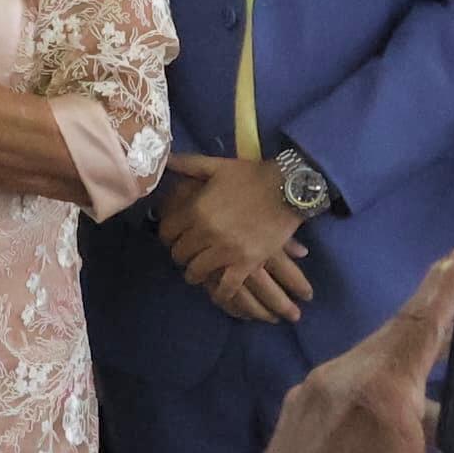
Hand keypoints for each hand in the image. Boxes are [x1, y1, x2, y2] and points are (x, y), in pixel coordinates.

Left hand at [155, 154, 310, 320]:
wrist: (288, 188)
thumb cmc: (251, 176)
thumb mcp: (216, 165)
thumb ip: (188, 164)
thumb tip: (164, 160)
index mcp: (196, 209)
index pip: (167, 232)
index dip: (168, 235)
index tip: (174, 236)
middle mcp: (206, 232)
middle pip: (179, 254)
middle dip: (181, 254)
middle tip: (188, 253)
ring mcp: (226, 250)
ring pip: (196, 272)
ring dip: (195, 273)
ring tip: (200, 271)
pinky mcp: (246, 263)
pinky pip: (226, 287)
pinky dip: (221, 292)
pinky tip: (220, 291)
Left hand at [181, 242, 453, 452]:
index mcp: (380, 391)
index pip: (423, 318)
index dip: (449, 279)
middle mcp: (341, 379)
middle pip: (399, 339)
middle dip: (441, 331)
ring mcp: (312, 397)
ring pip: (374, 367)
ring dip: (414, 375)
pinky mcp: (296, 420)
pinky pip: (350, 390)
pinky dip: (385, 395)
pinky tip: (409, 432)